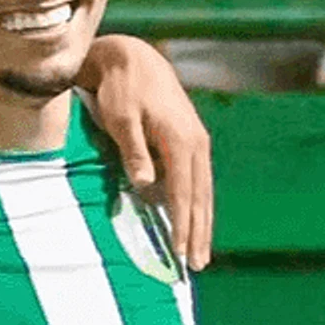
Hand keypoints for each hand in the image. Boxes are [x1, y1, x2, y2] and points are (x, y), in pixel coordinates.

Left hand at [83, 36, 213, 267]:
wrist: (133, 58)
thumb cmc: (122, 88)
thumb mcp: (121, 117)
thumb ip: (134, 150)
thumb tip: (146, 184)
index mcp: (181, 140)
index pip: (183, 193)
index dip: (183, 225)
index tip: (183, 254)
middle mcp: (196, 143)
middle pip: (200, 197)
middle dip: (199, 232)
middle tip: (197, 265)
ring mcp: (197, 141)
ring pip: (203, 190)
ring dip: (202, 222)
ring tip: (200, 252)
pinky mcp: (191, 140)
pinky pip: (197, 179)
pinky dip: (197, 203)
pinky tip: (193, 219)